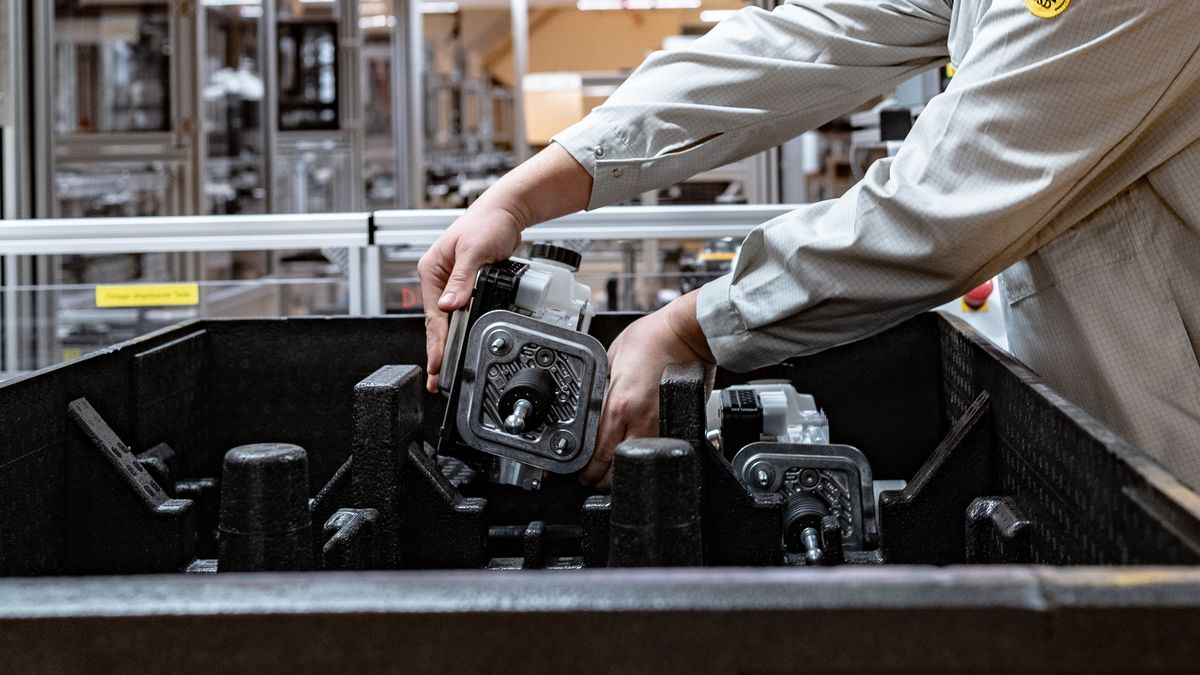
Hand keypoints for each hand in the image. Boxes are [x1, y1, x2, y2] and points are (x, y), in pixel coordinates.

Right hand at [418, 204, 523, 392]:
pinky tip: (462, 345)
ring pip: (449, 321)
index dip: (437, 343)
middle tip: (437, 379)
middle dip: (439, 350)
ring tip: (446, 370)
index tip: (437, 364)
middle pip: (437, 323)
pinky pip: (462, 314)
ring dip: (449, 343)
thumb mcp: (475, 251)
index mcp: (432, 271)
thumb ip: (462, 279)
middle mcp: (438, 279)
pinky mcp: (466, 287)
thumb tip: (450, 305)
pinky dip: (462, 330)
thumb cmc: (487, 223)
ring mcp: (451, 285)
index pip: (433, 315)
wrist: (506, 213)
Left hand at [580, 291, 715, 487]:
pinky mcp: (678, 423)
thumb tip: (596, 407)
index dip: (587, 470)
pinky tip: (639, 455)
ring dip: (625, 471)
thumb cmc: (653, 339)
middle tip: (594, 479)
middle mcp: (641, 421)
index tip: (582, 474)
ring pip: (639, 463)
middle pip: (618, 468)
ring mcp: (662, 425)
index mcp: (620, 405)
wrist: (688, 334)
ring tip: (614, 472)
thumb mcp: (612, 360)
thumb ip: (603, 388)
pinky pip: (658, 449)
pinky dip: (647, 457)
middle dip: (603, 479)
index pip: (599, 452)